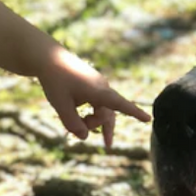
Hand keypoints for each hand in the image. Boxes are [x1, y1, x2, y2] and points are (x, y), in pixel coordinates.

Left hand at [36, 45, 150, 148]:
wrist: (47, 58)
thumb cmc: (55, 81)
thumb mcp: (61, 106)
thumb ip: (73, 124)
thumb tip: (84, 137)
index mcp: (98, 91)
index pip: (120, 105)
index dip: (134, 113)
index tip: (148, 119)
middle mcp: (102, 88)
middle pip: (107, 114)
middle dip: (94, 126)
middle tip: (77, 130)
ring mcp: (97, 86)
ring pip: (102, 110)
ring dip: (91, 121)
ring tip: (77, 128)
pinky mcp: (91, 85)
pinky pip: (96, 103)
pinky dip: (87, 112)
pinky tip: (73, 108)